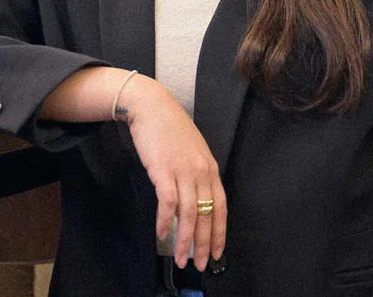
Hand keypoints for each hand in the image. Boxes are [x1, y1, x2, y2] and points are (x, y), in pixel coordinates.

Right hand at [122, 75, 226, 270]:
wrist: (152, 106)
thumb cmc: (170, 129)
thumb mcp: (192, 152)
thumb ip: (196, 175)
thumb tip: (195, 202)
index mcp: (210, 168)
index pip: (221, 207)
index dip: (220, 232)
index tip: (219, 252)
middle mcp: (200, 171)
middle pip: (207, 214)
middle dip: (205, 244)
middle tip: (201, 264)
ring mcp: (183, 170)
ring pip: (189, 213)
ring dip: (184, 240)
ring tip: (180, 258)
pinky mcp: (163, 169)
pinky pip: (168, 202)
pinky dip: (166, 221)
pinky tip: (162, 234)